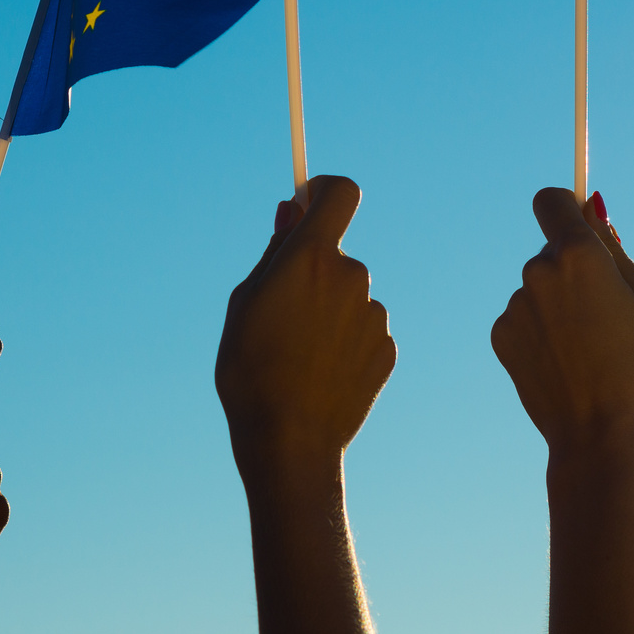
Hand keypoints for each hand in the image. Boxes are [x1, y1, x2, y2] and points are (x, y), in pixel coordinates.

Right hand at [215, 175, 395, 479]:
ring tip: (299, 354)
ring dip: (330, 311)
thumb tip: (292, 214)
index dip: (325, 191)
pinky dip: (346, 342)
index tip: (308, 203)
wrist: (290, 442)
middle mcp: (352, 278)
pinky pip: (364, 330)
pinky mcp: (388, 349)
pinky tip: (321, 373)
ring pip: (351, 297)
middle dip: (315, 271)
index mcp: (312, 258)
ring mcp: (375, 315)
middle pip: (339, 255)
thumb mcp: (245, 303)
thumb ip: (274, 253)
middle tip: (283, 311)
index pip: (341, 193)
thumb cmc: (252, 371)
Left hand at [490, 190, 633, 467]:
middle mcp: (537, 272)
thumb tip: (593, 211)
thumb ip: (616, 250)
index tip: (578, 223)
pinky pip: (523, 316)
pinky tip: (564, 361)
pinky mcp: (500, 335)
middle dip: (571, 266)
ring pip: (537, 286)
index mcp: (577, 255)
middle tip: (603, 310)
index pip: (550, 200)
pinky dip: (540, 329)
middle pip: (549, 248)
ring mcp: (514, 305)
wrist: (600, 434)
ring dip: (556, 302)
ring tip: (587, 346)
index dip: (564, 207)